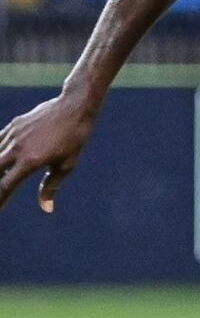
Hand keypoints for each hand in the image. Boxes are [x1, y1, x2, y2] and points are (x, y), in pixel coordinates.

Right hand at [0, 95, 96, 212]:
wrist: (74, 107)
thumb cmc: (74, 139)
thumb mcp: (66, 165)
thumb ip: (51, 187)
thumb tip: (46, 209)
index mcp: (30, 161)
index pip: (6, 186)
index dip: (0, 201)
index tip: (0, 210)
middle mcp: (17, 149)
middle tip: (0, 195)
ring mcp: (13, 135)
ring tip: (2, 177)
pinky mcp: (13, 125)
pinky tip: (1, 159)